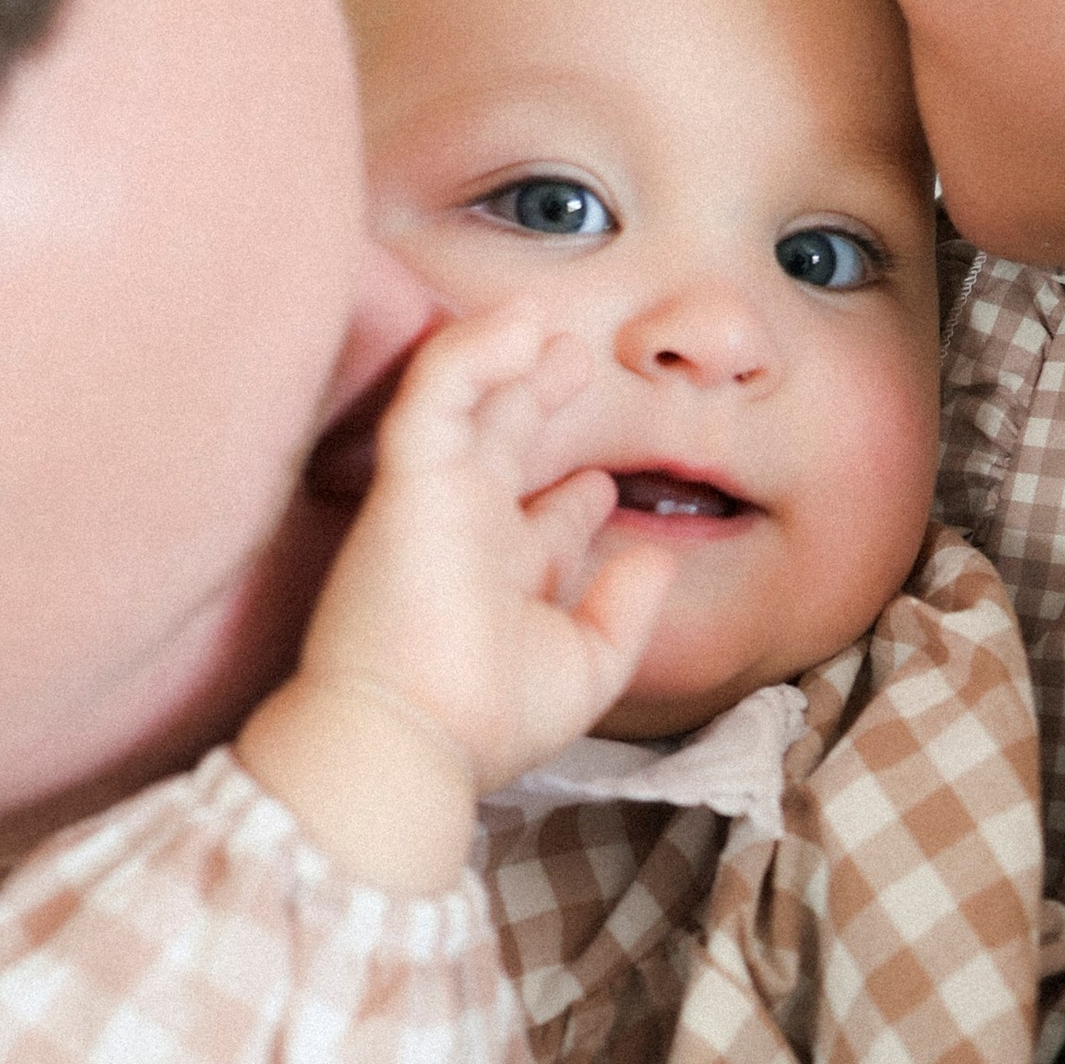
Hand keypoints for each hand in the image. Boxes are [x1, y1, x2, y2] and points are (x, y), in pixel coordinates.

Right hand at [239, 309, 678, 887]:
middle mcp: (472, 535)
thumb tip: (657, 557)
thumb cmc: (485, 721)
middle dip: (537, 402)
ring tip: (541, 324)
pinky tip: (517, 325)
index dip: (576, 499)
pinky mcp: (411, 475)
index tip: (602, 483)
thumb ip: (625, 612)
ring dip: (505, 360)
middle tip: (571, 359)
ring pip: (470, 406)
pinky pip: (439, 390)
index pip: (544, 524)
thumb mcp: (583, 669)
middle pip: (507, 448)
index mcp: (506, 583)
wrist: (408, 738)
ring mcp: (440, 500)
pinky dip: (474, 351)